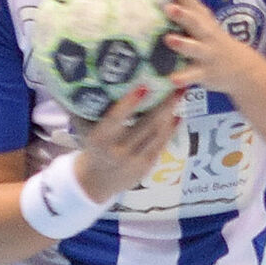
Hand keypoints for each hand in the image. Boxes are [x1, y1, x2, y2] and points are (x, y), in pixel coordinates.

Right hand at [69, 85, 182, 201]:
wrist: (94, 184)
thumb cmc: (91, 148)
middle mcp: (118, 151)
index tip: (144, 85)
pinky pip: (162, 144)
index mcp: (100, 140)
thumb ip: (86, 110)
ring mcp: (135, 160)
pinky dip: (171, 129)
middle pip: (145, 125)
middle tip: (176, 84)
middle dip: (162, 104)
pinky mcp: (147, 166)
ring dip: (171, 113)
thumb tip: (85, 80)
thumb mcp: (84, 131)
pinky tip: (179, 114)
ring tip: (181, 94)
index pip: (115, 118)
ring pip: (157, 134)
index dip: (129, 102)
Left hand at [149, 0, 260, 94]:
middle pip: (193, 20)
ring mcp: (206, 52)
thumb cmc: (212, 41)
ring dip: (182, 43)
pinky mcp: (206, 72)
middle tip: (167, 6)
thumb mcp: (201, 22)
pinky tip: (172, 79)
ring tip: (169, 39)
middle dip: (181, 13)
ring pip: (194, 47)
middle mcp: (205, 31)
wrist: (243, 69)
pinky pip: (193, 76)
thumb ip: (182, 10)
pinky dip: (183, 77)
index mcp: (200, 15)